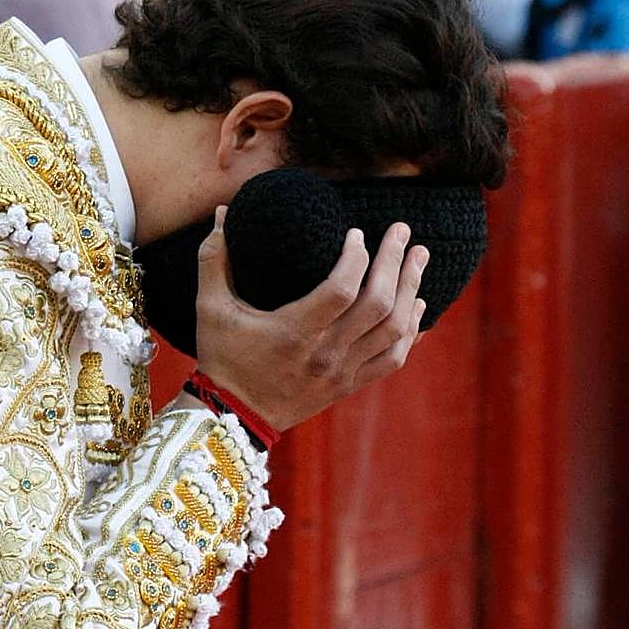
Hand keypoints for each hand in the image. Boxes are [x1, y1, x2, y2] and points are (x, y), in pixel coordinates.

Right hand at [194, 209, 427, 432]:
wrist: (233, 417)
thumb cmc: (221, 359)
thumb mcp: (209, 309)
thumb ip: (213, 258)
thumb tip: (223, 212)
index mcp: (293, 333)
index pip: (342, 289)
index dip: (357, 256)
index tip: (357, 234)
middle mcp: (324, 354)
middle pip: (378, 304)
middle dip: (396, 262)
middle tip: (402, 231)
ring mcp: (341, 373)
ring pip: (394, 330)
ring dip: (411, 290)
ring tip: (419, 258)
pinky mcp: (349, 385)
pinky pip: (393, 359)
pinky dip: (411, 332)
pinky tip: (418, 306)